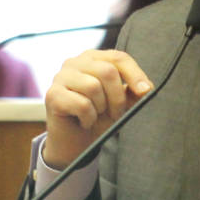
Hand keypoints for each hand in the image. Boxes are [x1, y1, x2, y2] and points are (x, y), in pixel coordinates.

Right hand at [42, 49, 153, 168]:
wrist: (74, 142)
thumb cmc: (97, 117)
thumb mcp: (120, 103)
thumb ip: (132, 92)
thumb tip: (146, 88)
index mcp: (93, 58)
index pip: (118, 57)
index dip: (135, 74)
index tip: (147, 91)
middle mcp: (74, 62)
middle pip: (107, 71)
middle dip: (117, 97)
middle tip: (116, 113)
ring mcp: (61, 77)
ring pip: (93, 87)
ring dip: (101, 108)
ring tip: (97, 116)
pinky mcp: (53, 95)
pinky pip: (81, 104)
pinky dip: (89, 118)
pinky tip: (84, 122)